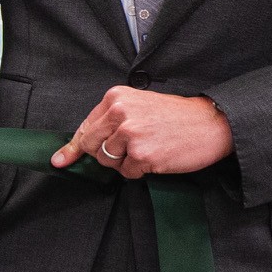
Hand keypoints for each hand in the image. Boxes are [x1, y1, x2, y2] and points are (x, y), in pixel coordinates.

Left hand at [55, 86, 233, 178]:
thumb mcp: (139, 106)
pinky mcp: (142, 155)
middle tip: (129, 150)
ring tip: (148, 148)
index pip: (85, 127)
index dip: (73, 147)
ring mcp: (130, 135)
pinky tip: (157, 157)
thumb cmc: (176, 116)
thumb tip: (75, 147)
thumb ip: (110, 121)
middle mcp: (119, 113)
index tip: (60, 160)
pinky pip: (127, 173)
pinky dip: (139, 171)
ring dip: (124, 162)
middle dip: (105, 154)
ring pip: (108, 161)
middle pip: (91, 146)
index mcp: (116, 98)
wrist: (211, 122)